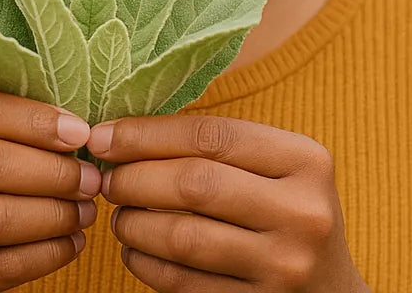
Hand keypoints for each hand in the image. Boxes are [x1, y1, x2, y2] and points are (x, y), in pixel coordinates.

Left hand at [87, 114, 369, 291]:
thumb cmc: (286, 212)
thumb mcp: (277, 168)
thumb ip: (219, 146)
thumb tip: (125, 133)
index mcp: (305, 160)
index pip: (211, 135)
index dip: (148, 134)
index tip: (105, 136)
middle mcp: (302, 212)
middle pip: (194, 184)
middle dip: (134, 178)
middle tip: (106, 178)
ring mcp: (284, 266)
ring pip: (183, 238)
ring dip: (134, 223)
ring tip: (118, 213)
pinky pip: (184, 284)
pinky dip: (147, 264)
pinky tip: (135, 250)